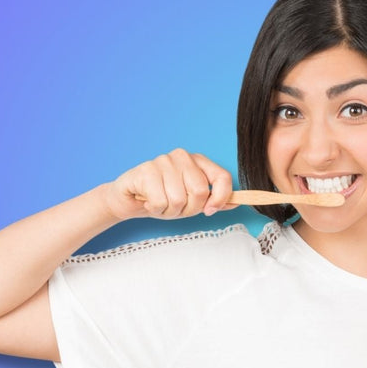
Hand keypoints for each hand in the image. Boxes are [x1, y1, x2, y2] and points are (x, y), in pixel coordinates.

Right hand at [103, 149, 234, 220]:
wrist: (129, 199)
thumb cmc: (163, 197)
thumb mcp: (192, 201)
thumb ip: (214, 200)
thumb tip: (237, 202)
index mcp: (198, 161)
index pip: (222, 177)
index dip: (220, 198)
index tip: (210, 210)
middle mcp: (182, 157)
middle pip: (200, 192)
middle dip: (188, 209)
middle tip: (175, 207)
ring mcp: (163, 161)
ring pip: (179, 199)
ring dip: (169, 211)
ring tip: (161, 203)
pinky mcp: (146, 170)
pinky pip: (160, 202)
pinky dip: (155, 209)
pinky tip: (149, 201)